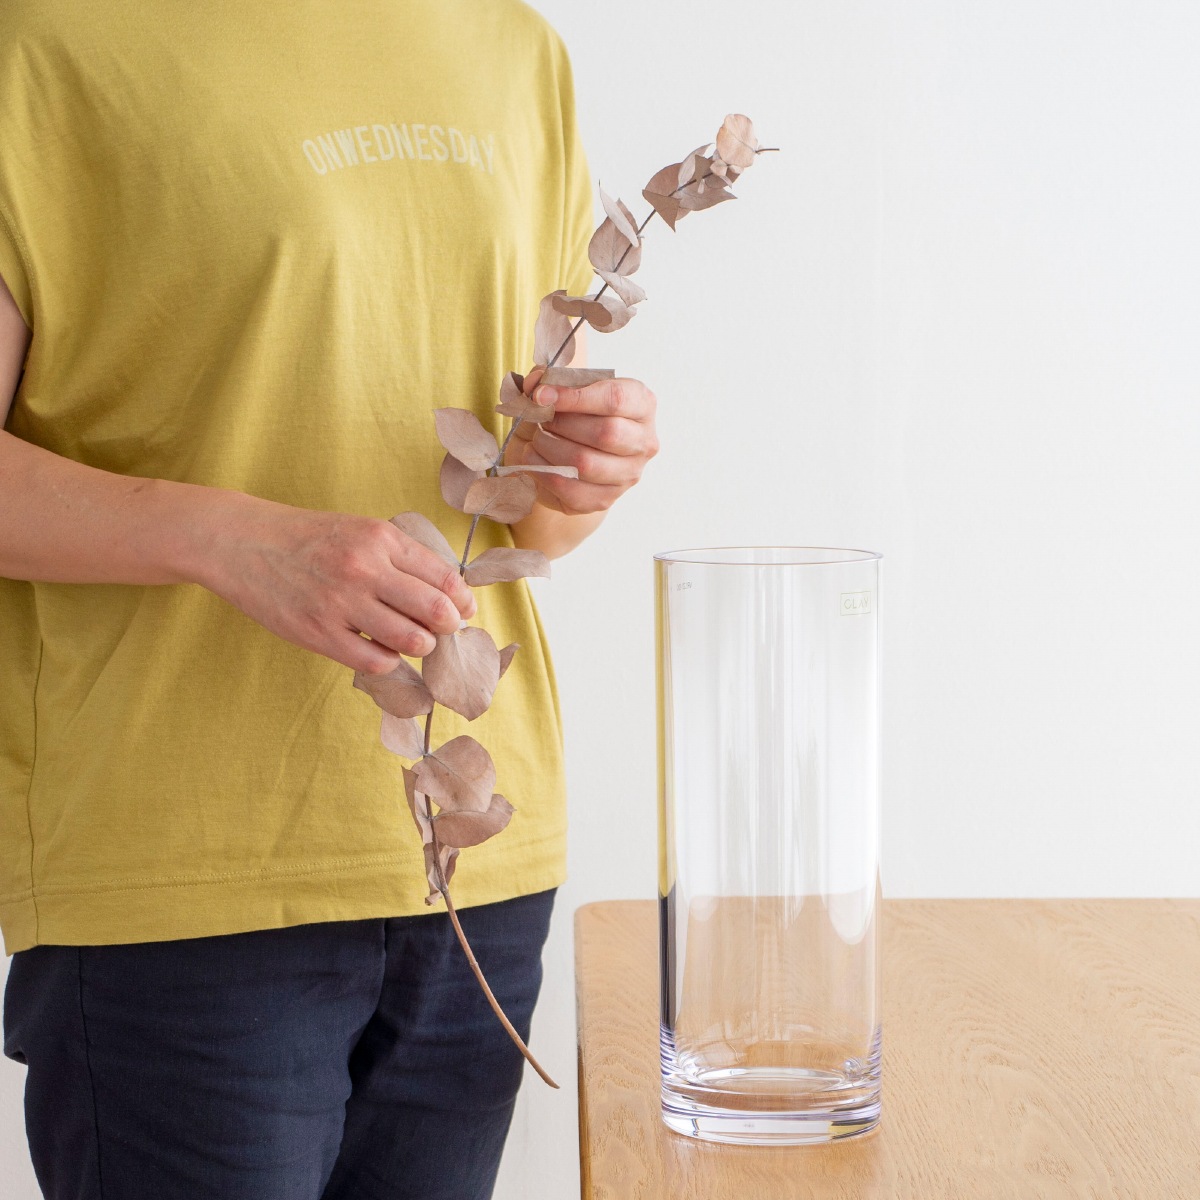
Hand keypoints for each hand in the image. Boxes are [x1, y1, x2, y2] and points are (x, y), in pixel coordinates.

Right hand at [200, 495, 475, 674]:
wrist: (243, 542)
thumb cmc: (310, 538)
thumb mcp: (361, 530)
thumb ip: (402, 557)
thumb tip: (450, 595)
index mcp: (381, 538)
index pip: (445, 578)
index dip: (463, 602)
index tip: (463, 611)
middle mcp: (365, 568)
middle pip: (435, 611)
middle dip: (448, 627)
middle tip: (443, 631)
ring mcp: (341, 603)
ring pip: (410, 640)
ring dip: (420, 646)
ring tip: (412, 642)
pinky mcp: (318, 633)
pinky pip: (375, 662)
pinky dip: (388, 662)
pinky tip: (381, 651)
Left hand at [506, 376, 658, 514]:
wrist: (574, 449)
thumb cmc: (575, 411)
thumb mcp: (568, 387)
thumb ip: (550, 379)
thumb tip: (533, 384)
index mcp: (642, 405)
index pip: (615, 399)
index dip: (575, 396)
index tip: (542, 395)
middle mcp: (644, 443)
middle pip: (606, 434)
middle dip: (563, 424)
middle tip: (540, 418)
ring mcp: (628, 475)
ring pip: (587, 464)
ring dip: (550, 448)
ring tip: (536, 439)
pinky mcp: (605, 499)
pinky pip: (572, 492)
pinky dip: (544, 474)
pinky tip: (535, 460)